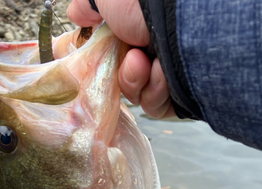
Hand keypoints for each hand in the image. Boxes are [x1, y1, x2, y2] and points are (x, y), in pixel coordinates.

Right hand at [67, 0, 175, 118]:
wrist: (186, 21)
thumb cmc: (147, 3)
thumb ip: (88, 5)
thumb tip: (75, 13)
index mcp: (142, 29)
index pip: (117, 54)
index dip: (107, 58)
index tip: (102, 55)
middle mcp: (156, 51)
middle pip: (125, 77)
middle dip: (123, 71)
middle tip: (132, 57)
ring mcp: (170, 74)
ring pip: (138, 95)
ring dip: (136, 79)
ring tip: (146, 62)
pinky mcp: (182, 95)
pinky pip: (155, 106)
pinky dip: (154, 91)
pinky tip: (161, 72)